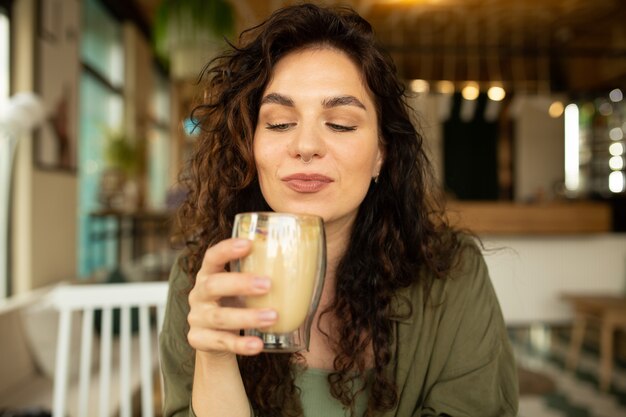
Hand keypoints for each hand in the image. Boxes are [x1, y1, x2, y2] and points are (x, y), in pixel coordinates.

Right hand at [187, 238, 276, 355]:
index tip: (248, 244)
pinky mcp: (200, 341)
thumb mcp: (240, 287)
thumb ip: (258, 274)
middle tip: (268, 284)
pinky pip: (222, 343)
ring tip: (273, 317)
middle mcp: (198, 294)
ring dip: (248, 316)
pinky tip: (258, 345)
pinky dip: (241, 345)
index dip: (226, 249)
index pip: (212, 257)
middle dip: (240, 284)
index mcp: (208, 274)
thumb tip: (303, 262)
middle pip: (213, 285)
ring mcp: (197, 318)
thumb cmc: (233, 302)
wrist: (212, 338)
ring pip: (220, 317)